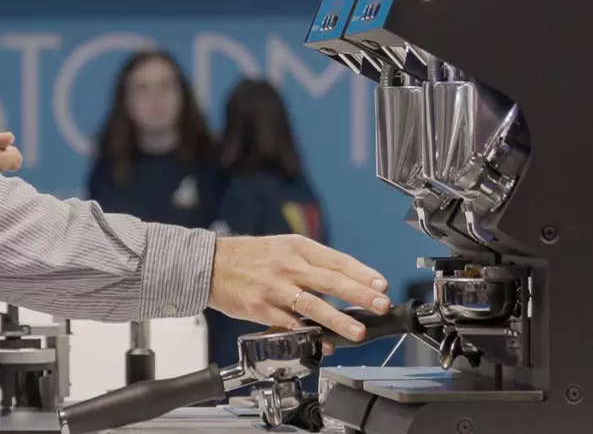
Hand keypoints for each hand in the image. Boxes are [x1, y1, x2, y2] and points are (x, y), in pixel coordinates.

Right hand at [208, 235, 390, 343]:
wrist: (211, 264)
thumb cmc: (250, 257)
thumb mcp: (283, 247)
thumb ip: (312, 263)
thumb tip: (346, 280)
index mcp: (297, 248)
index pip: (337, 260)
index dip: (362, 273)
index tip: (382, 285)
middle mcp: (288, 266)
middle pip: (331, 280)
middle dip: (360, 294)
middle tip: (381, 304)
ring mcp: (275, 288)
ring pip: (313, 304)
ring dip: (339, 319)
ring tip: (359, 331)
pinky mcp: (262, 308)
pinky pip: (290, 324)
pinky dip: (310, 335)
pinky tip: (325, 344)